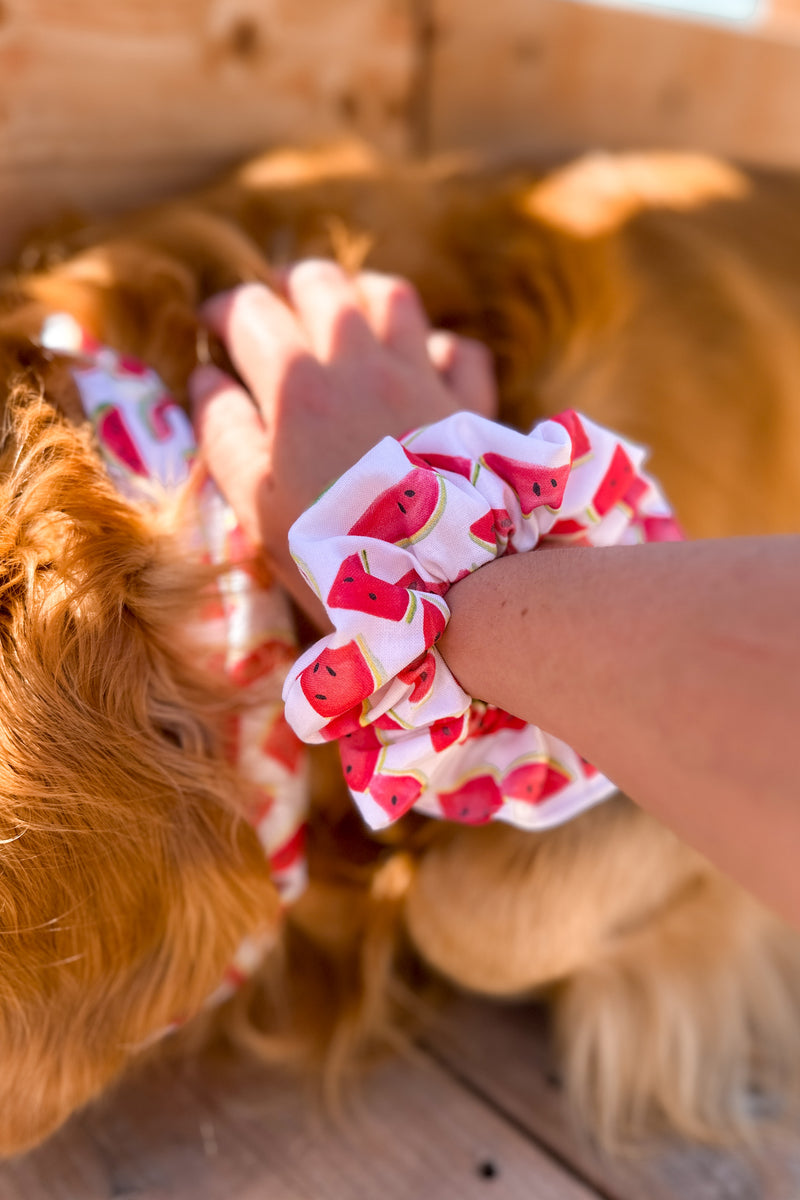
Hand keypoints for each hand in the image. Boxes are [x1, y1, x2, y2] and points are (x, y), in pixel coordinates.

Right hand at [190, 260, 496, 617]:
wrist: (444, 581)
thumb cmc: (336, 550)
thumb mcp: (257, 506)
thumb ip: (226, 437)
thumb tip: (206, 381)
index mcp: (299, 388)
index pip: (252, 313)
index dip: (222, 311)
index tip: (210, 328)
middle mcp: (362, 364)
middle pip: (321, 284)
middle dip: (287, 286)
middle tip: (274, 310)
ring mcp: (423, 378)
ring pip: (392, 297)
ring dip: (360, 294)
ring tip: (344, 313)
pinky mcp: (470, 406)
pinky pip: (459, 349)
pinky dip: (437, 346)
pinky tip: (423, 362)